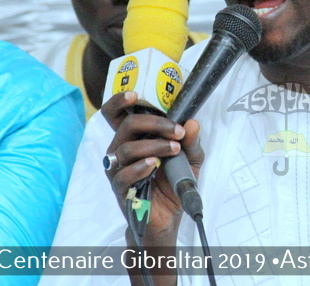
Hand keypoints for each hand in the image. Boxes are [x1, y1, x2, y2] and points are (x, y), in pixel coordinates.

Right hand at [101, 91, 204, 241]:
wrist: (170, 215)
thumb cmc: (173, 180)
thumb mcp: (190, 158)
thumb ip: (191, 141)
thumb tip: (193, 122)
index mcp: (133, 136)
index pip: (116, 114)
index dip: (119, 101)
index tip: (135, 95)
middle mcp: (121, 148)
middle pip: (126, 125)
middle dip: (154, 123)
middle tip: (176, 130)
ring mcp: (118, 168)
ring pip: (127, 148)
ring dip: (154, 145)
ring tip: (173, 149)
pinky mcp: (120, 188)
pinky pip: (123, 174)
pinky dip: (140, 167)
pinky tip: (154, 165)